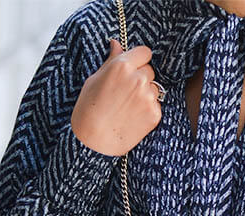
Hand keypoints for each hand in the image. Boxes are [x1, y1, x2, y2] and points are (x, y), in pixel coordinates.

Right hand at [71, 38, 161, 155]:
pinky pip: (156, 105)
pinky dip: (148, 110)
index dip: (138, 60)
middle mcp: (138, 79)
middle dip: (141, 78)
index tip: (133, 68)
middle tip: (125, 93)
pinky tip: (133, 117)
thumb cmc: (88, 109)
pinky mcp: (154, 114)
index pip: (144, 52)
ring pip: (154, 89)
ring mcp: (148, 97)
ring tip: (128, 107)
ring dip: (145, 94)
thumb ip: (111, 61)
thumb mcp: (95, 80)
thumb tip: (117, 43)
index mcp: (122, 66)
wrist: (92, 143)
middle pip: (149, 71)